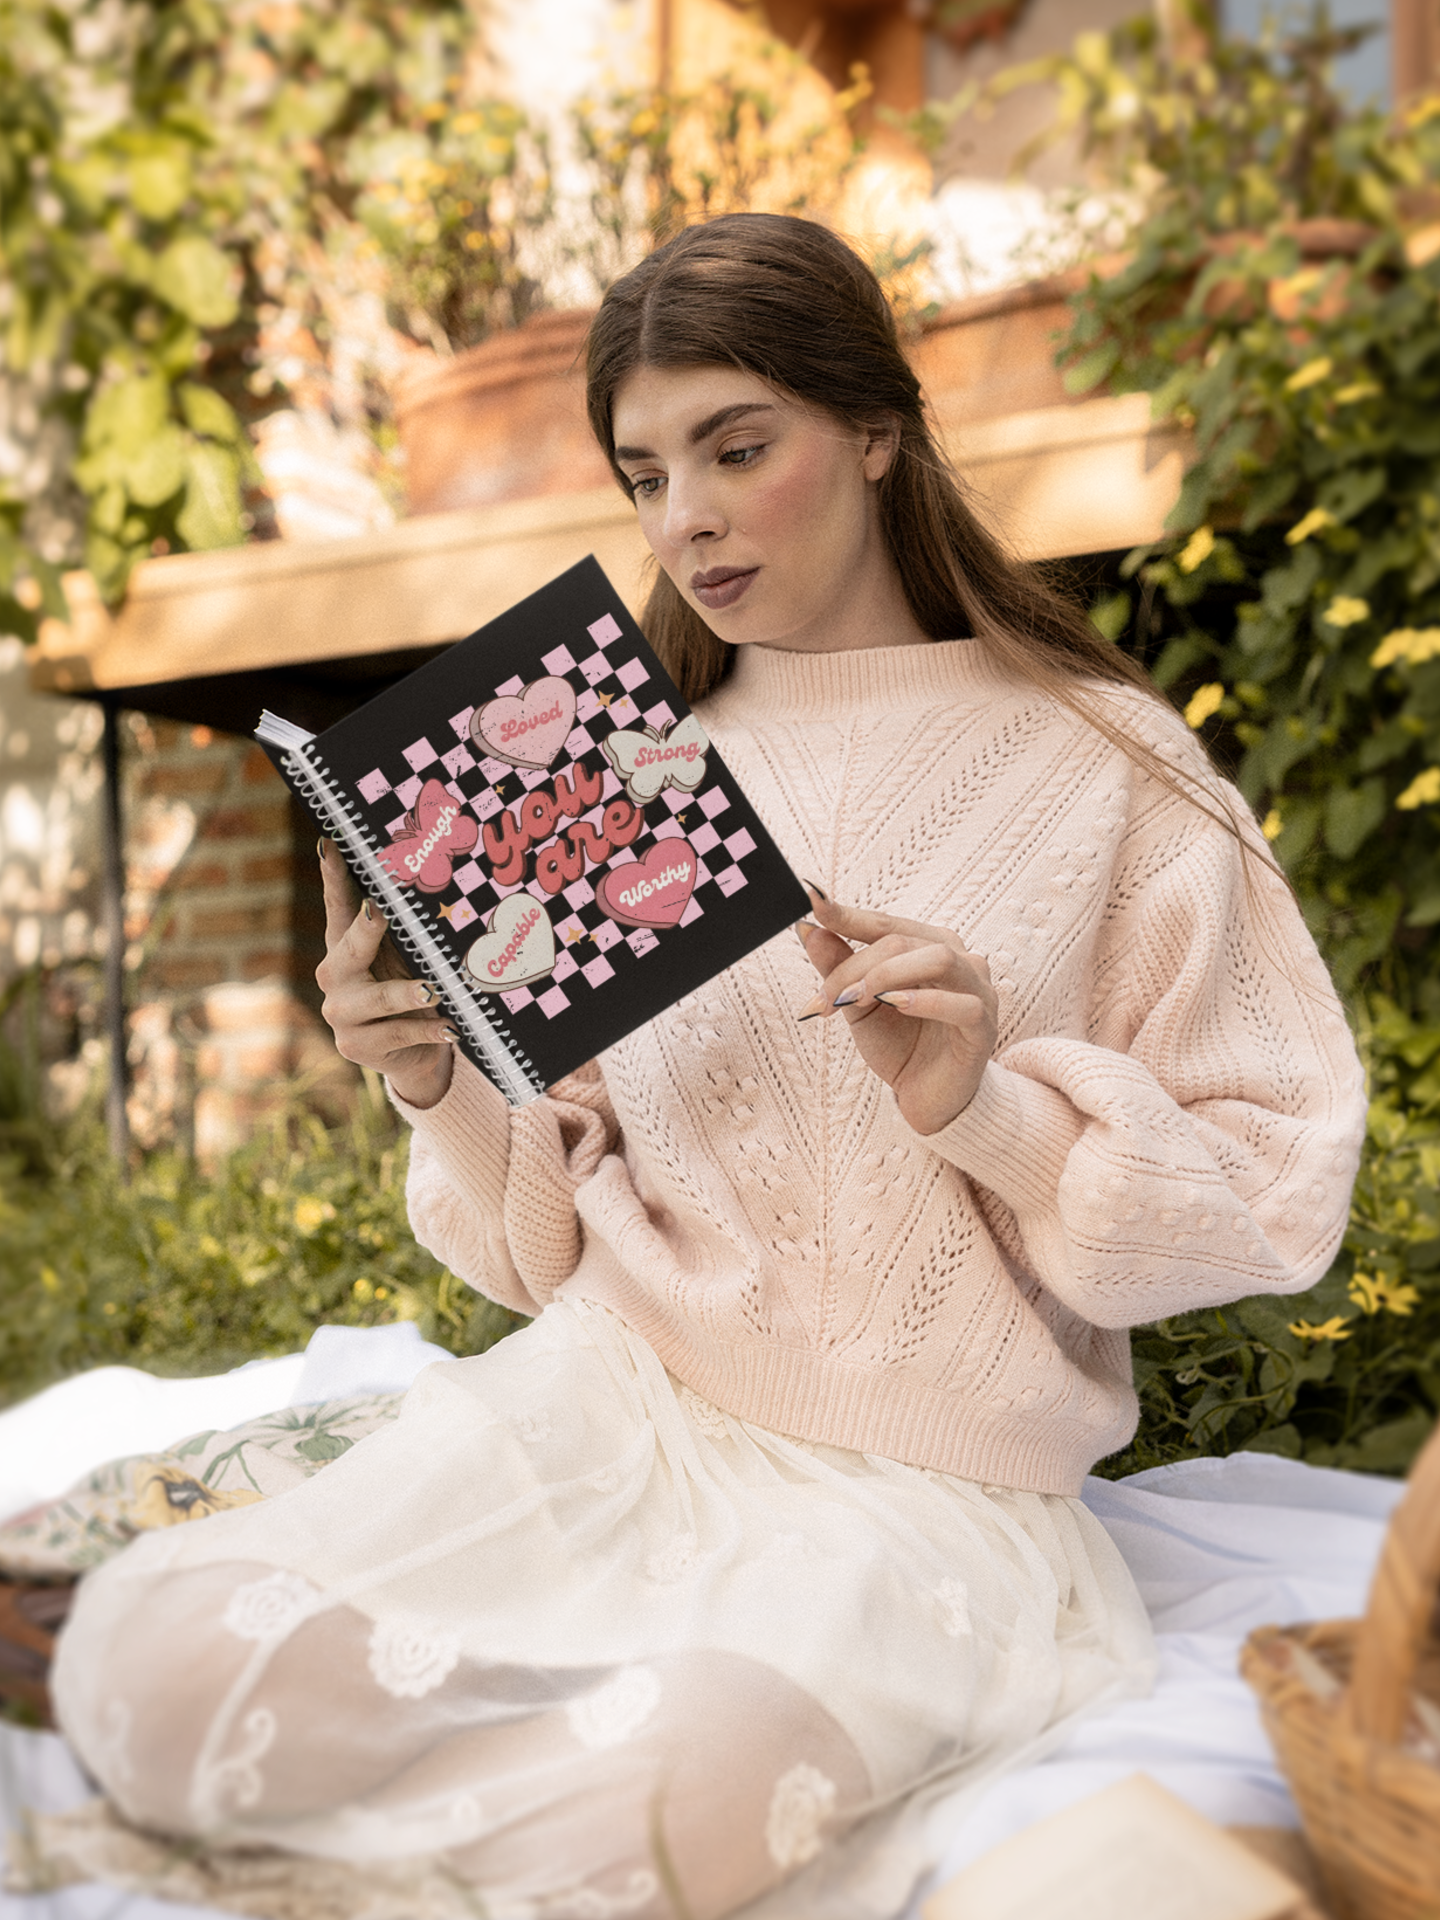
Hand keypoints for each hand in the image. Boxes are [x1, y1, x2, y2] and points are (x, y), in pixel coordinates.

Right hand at [315, 843, 454, 1109]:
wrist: (413, 1052)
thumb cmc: (410, 991)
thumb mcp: (406, 958)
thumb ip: (408, 932)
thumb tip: (439, 884)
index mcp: (343, 946)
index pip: (337, 906)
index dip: (332, 877)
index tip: (330, 844)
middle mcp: (334, 977)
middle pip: (348, 949)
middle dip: (365, 929)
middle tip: (377, 910)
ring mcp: (341, 1014)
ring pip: (378, 999)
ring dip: (408, 992)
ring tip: (433, 989)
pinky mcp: (357, 1046)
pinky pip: (398, 1032)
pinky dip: (427, 1029)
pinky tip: (450, 1028)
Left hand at [795, 889, 997, 1135]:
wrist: (927, 1098)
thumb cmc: (899, 1045)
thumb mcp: (858, 1006)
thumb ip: (837, 967)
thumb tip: (808, 929)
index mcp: (927, 946)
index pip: (885, 923)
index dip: (849, 915)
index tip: (813, 904)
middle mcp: (958, 959)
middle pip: (902, 941)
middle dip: (854, 968)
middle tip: (825, 998)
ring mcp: (977, 990)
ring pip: (938, 959)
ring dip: (887, 975)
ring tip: (856, 1000)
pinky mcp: (984, 1026)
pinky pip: (963, 1004)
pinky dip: (926, 1001)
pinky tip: (897, 1005)